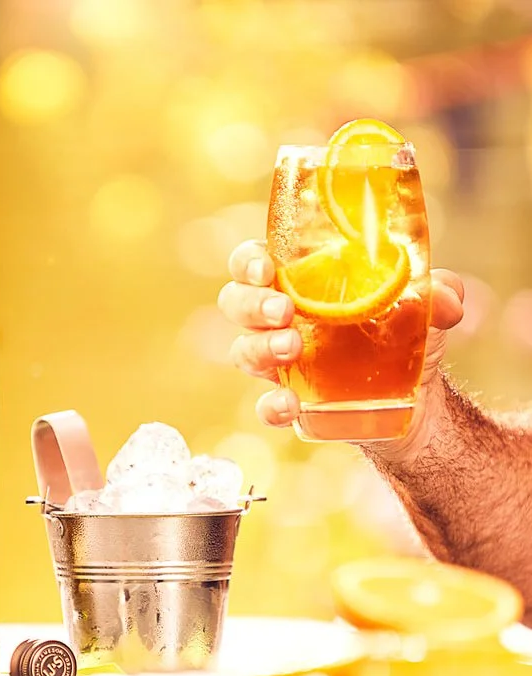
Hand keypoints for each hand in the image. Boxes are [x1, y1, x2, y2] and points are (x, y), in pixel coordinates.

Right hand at [218, 239, 464, 436]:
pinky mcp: (290, 401)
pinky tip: (291, 405)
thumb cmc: (405, 332)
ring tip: (292, 349)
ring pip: (242, 350)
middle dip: (252, 304)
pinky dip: (271, 405)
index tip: (265, 268)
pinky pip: (263, 405)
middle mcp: (279, 318)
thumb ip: (438, 292)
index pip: (253, 261)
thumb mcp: (426, 306)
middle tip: (284, 311)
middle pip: (236, 302)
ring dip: (260, 348)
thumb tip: (447, 299)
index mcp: (301, 281)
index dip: (247, 262)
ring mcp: (279, 361)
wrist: (416, 396)